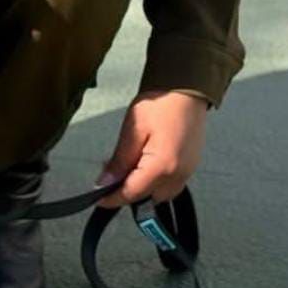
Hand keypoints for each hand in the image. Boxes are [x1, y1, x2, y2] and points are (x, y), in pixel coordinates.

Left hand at [94, 89, 209, 208]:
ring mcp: (188, 171)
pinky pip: (170, 184)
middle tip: (111, 173)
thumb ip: (120, 160)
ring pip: (160, 193)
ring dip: (142, 186)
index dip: (112, 198)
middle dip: (128, 190)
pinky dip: (155, 179)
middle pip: (147, 198)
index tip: (97, 198)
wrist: (187, 88)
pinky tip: (144, 162)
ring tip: (128, 165)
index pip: (132, 193)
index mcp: (162, 167)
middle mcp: (178, 175)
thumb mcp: (133, 129)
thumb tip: (105, 183)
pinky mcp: (191, 165)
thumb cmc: (161, 103)